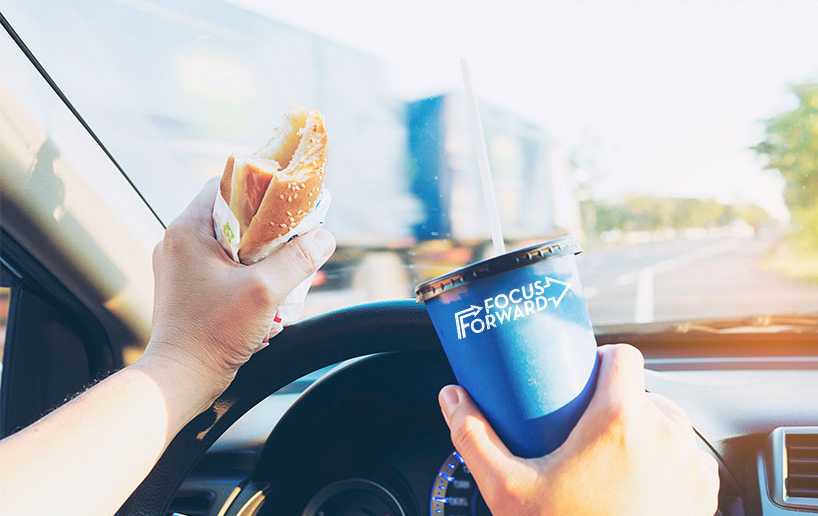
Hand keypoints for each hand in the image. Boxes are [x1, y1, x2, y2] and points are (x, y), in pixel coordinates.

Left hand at [142, 179, 335, 409]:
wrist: (180, 378)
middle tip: (292, 241)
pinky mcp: (186, 288)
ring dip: (259, 255)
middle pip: (232, 215)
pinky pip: (222, 266)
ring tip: (281, 271)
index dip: (260, 189)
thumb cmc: (212, 333)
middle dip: (266, 228)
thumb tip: (325, 237)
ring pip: (230, 243)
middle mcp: (178, 242)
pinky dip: (246, 273)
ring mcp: (179, 266)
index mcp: (188, 229)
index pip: (226, 186)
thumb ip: (298, 260)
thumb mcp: (265, 291)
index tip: (286, 205)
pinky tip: (265, 293)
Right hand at [438, 344, 718, 515]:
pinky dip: (662, 458)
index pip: (622, 355)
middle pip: (639, 390)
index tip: (581, 377)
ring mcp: (690, 462)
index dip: (600, 359)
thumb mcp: (508, 490)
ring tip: (608, 456)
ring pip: (663, 421)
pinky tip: (636, 480)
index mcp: (620, 419)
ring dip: (640, 429)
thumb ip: (474, 437)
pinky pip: (683, 453)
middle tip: (582, 427)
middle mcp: (665, 433)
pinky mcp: (703, 489)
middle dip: (612, 402)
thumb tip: (452, 398)